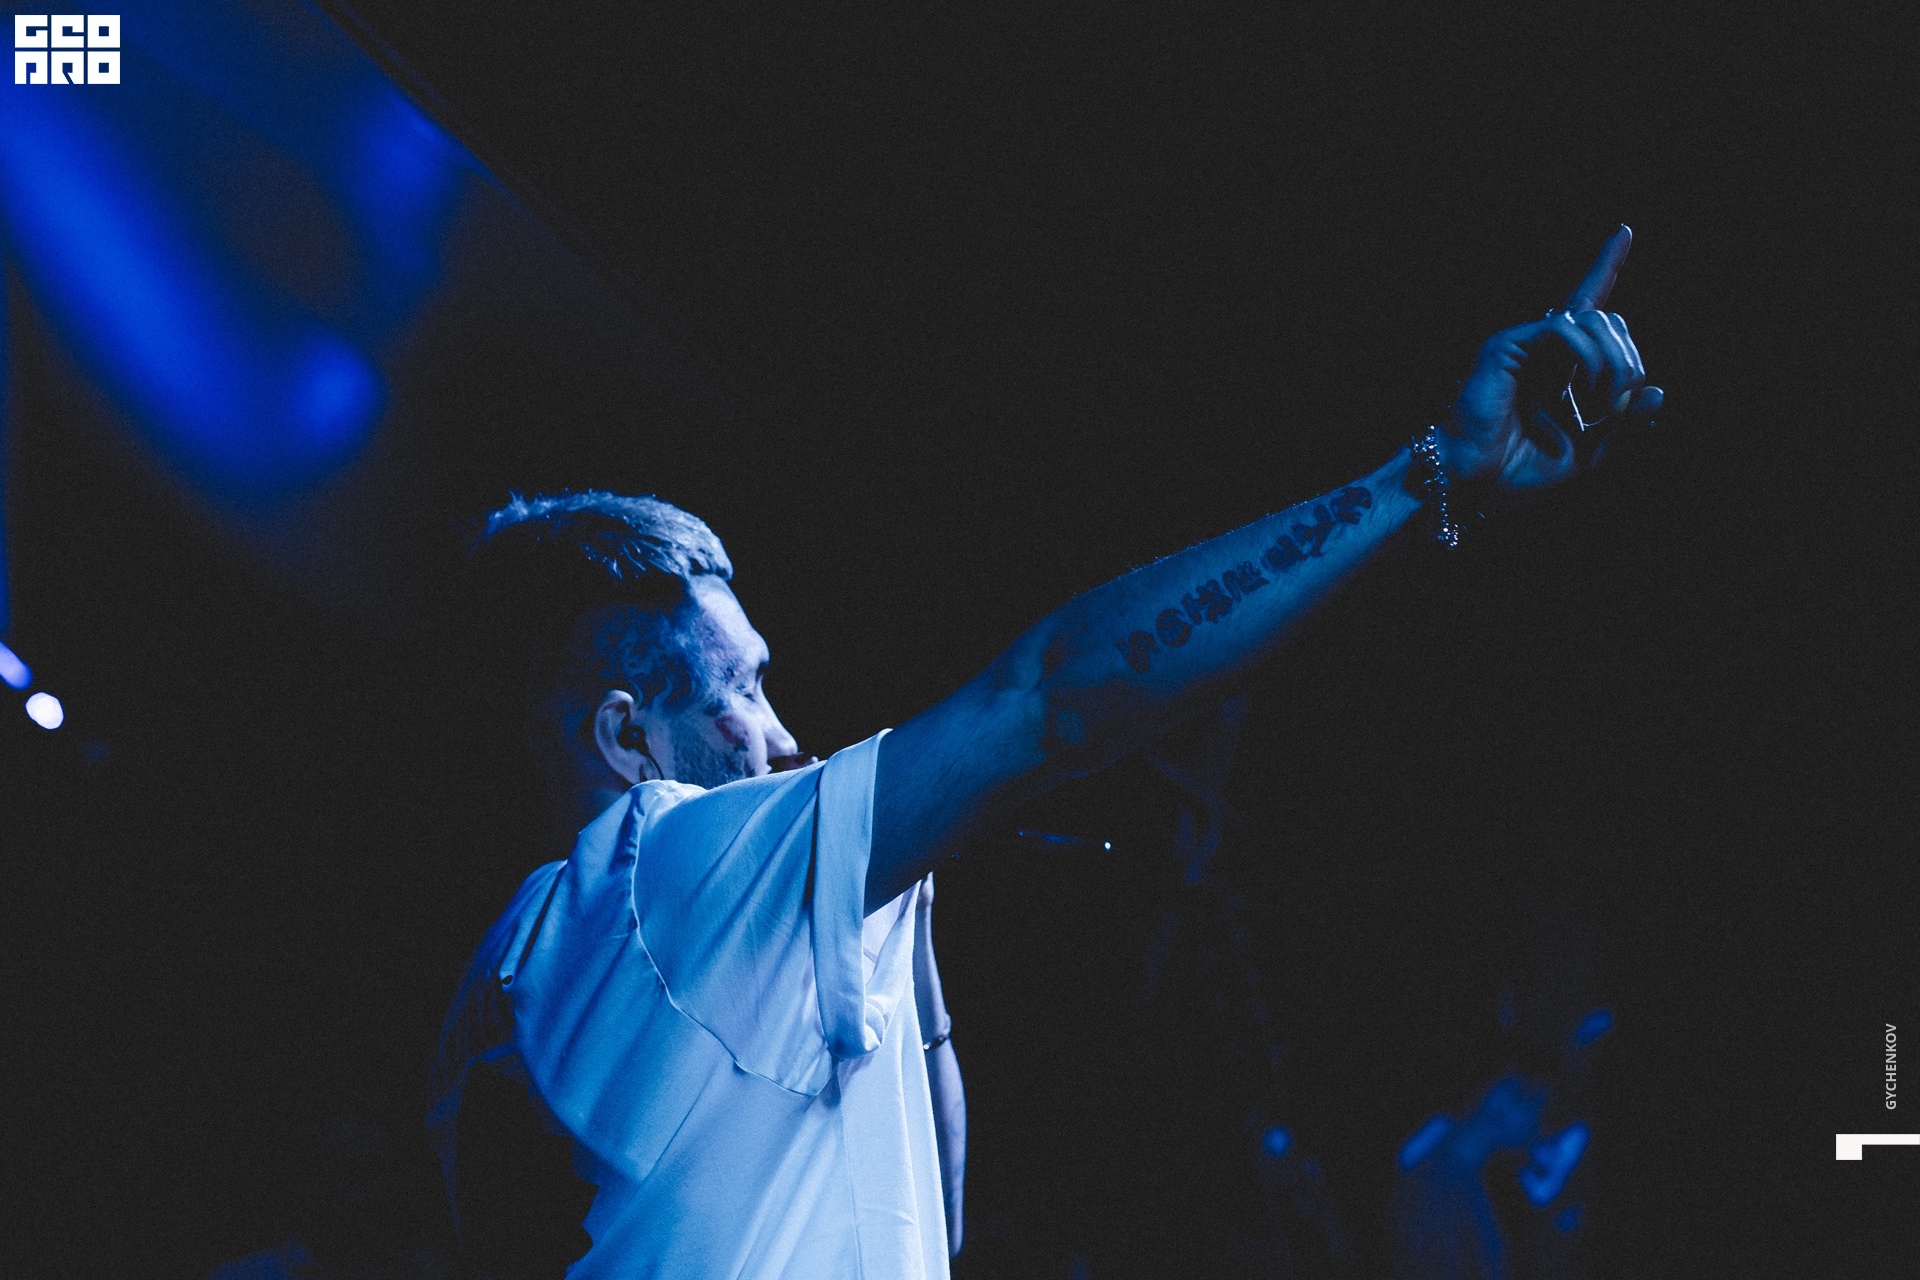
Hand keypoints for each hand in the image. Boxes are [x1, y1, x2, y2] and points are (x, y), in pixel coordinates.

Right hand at [1441, 226, 1664, 494]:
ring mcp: (1522, 344)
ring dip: (1615, 363)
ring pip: (1593, 319)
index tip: (1625, 232)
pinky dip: (1590, 359)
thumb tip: (1656, 391)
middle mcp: (1540, 350)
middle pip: (1607, 319)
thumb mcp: (1589, 455)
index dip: (1605, 267)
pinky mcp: (1506, 345)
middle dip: (1630, 359)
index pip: (1588, 309)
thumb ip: (1624, 427)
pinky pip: (1565, 327)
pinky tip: (1587, 392)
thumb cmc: (1516, 474)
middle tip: (1621, 405)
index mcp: (1556, 370)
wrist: (1471, 485)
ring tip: (1607, 404)